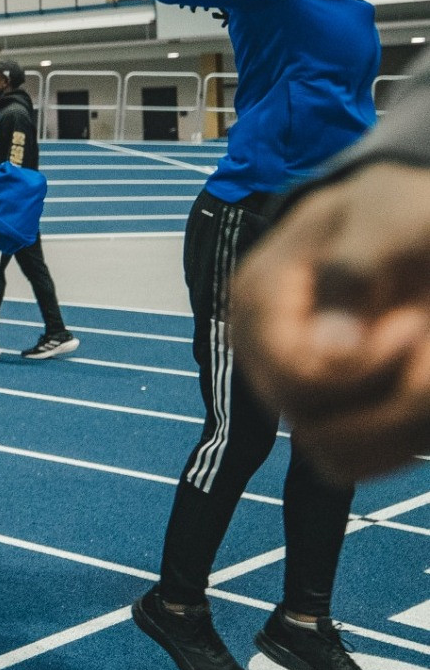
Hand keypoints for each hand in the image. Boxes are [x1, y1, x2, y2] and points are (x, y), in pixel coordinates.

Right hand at [230, 162, 429, 481]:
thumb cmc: (395, 207)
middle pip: (314, 426)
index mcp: (257, 301)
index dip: (362, 369)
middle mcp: (262, 353)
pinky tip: (420, 387)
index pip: (293, 378)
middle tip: (422, 330)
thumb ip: (353, 270)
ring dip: (400, 424)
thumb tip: (328, 349)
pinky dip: (399, 440)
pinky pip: (351, 462)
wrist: (411, 219)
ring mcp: (292, 386)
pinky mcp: (324, 410)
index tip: (413, 324)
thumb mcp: (382, 216)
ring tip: (425, 362)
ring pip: (337, 458)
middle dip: (390, 394)